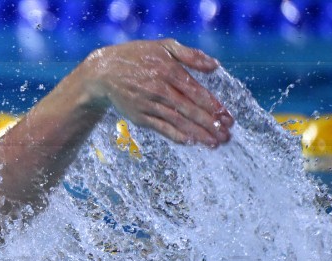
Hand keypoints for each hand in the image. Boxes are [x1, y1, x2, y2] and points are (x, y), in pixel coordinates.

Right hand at [83, 39, 233, 146]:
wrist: (104, 72)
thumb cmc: (138, 56)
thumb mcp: (164, 46)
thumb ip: (190, 55)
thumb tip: (214, 65)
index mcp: (169, 70)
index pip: (196, 91)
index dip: (213, 106)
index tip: (227, 117)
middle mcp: (160, 89)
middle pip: (190, 110)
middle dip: (210, 124)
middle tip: (226, 135)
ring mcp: (149, 104)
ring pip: (178, 121)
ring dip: (197, 133)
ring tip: (214, 143)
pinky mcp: (140, 116)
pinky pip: (161, 127)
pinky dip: (175, 135)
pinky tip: (190, 142)